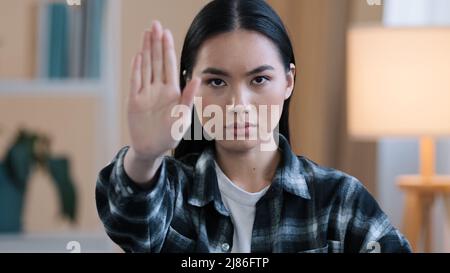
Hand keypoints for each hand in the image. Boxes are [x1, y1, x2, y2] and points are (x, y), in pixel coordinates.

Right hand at [127, 21, 199, 159]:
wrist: (151, 148)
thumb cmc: (169, 135)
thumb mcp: (182, 117)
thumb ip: (188, 97)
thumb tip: (196, 78)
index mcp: (172, 92)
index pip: (169, 65)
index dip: (167, 48)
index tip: (166, 32)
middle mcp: (158, 89)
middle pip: (157, 61)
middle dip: (156, 43)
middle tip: (155, 24)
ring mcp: (145, 93)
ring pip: (146, 67)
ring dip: (146, 50)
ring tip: (146, 34)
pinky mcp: (134, 100)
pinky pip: (135, 81)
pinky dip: (136, 68)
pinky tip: (138, 55)